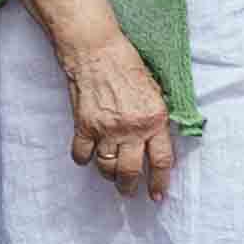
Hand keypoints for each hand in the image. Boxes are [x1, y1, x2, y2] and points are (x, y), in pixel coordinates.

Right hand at [50, 13, 176, 197]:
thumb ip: (156, 119)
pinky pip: (82, 155)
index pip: (161, 161)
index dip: (160, 182)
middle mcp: (132, 128)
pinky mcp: (84, 125)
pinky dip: (84, 159)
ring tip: (110, 175)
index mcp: (155, 119)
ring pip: (107, 167)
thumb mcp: (155, 91)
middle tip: (129, 192)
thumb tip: (157, 142)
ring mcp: (106, 129)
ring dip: (108, 175)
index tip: (157, 195)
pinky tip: (88, 156)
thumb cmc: (127, 64)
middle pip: (131, 171)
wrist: (96, 49)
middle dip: (130, 187)